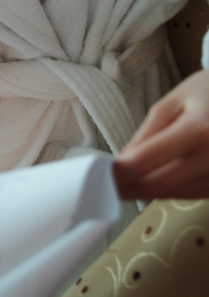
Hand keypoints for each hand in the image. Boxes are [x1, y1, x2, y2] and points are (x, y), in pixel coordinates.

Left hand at [114, 69, 208, 199]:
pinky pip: (192, 194)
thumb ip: (148, 132)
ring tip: (122, 185)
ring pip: (175, 194)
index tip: (97, 175)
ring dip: (146, 193)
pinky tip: (151, 183)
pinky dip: (168, 190)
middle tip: (103, 188)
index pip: (146, 160)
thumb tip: (123, 161)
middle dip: (128, 188)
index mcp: (197, 131)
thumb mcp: (174, 102)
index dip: (119, 172)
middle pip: (160, 184)